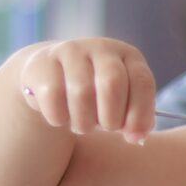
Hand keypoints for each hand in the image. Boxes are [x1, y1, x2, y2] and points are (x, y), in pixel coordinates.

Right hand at [17, 37, 155, 143]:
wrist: (51, 75)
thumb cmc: (96, 96)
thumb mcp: (122, 103)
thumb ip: (134, 120)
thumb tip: (137, 137)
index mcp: (128, 56)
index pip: (142, 82)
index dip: (140, 114)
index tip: (133, 136)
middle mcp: (101, 48)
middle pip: (112, 84)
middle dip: (111, 118)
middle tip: (106, 129)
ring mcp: (70, 51)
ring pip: (82, 93)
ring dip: (84, 122)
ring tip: (83, 126)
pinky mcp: (43, 63)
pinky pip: (53, 98)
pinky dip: (59, 118)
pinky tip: (61, 118)